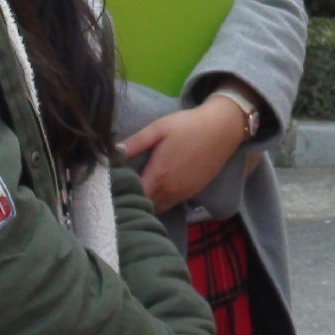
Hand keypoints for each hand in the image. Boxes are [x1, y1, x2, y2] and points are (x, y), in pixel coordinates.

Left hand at [118, 96, 247, 211]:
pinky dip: (161, 201)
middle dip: (133, 201)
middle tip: (122, 190)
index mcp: (158, 176)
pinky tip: (157, 189)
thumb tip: (112, 153)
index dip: (122, 195)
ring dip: (148, 203)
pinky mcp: (193, 194)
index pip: (134, 196)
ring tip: (137, 191)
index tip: (113, 187)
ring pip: (158, 208)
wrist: (222, 129)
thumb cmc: (187, 126)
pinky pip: (171, 204)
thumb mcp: (158, 129)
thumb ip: (135, 143)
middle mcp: (170, 191)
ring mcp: (183, 195)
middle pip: (145, 206)